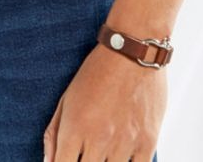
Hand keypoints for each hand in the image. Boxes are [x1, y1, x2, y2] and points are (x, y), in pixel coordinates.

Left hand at [43, 43, 165, 161]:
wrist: (133, 53)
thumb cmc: (96, 73)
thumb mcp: (67, 98)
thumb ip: (54, 133)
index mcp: (75, 128)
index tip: (65, 161)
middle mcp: (99, 139)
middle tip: (87, 152)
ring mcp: (124, 142)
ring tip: (103, 153)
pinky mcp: (148, 142)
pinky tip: (122, 156)